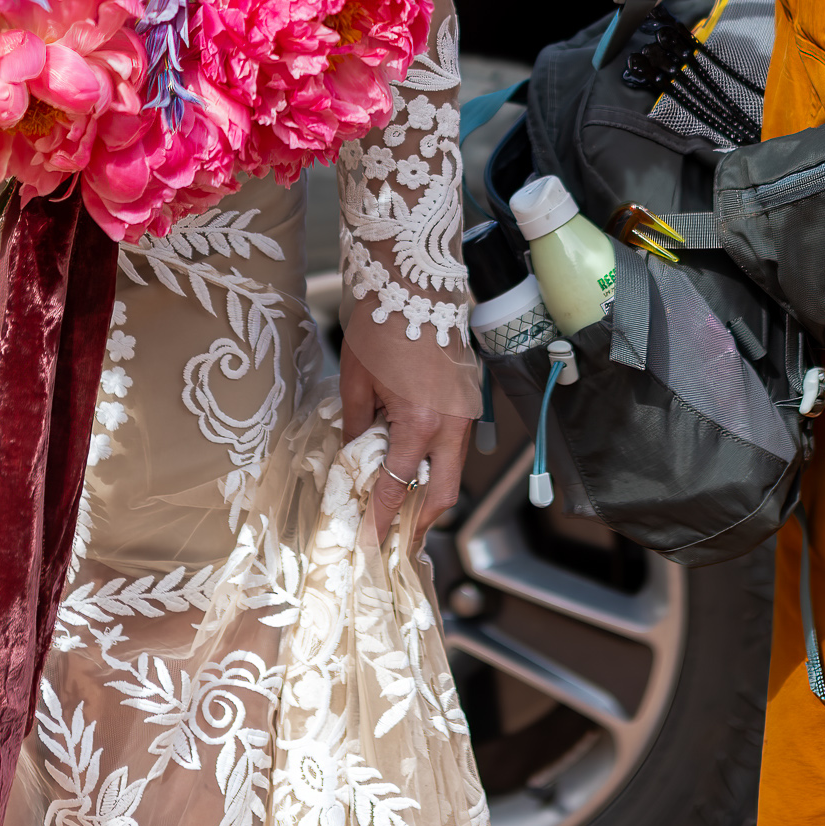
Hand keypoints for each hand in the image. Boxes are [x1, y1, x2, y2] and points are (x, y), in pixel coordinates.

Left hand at [338, 330, 472, 548]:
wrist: (417, 284)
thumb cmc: (383, 326)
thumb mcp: (357, 382)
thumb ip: (357, 427)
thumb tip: (355, 458)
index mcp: (419, 425)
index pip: (397, 488)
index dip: (379, 519)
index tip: (366, 541)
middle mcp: (450, 427)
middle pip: (441, 495)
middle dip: (419, 523)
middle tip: (394, 540)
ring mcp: (465, 414)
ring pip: (452, 472)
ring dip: (429, 494)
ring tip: (401, 507)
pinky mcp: (468, 401)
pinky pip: (455, 446)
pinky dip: (437, 464)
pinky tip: (414, 465)